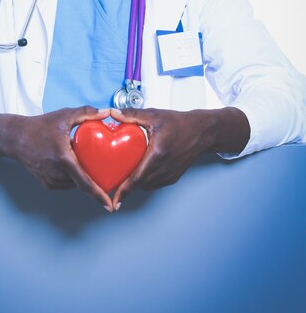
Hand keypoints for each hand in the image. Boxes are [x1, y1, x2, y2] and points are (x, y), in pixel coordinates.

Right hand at [0, 107, 113, 210]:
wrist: (16, 137)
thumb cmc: (40, 126)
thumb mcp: (64, 115)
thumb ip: (86, 112)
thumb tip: (106, 113)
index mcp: (63, 159)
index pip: (84, 182)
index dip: (98, 195)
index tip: (109, 205)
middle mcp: (56, 173)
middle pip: (81, 182)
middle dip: (94, 180)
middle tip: (105, 172)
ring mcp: (49, 180)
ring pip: (74, 184)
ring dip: (82, 178)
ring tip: (88, 165)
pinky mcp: (46, 183)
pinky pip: (65, 184)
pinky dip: (72, 178)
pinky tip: (73, 166)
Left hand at [110, 106, 249, 209]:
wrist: (202, 132)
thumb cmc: (179, 123)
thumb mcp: (154, 115)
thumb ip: (131, 114)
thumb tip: (113, 113)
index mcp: (158, 153)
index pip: (137, 177)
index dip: (124, 190)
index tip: (114, 199)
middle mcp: (164, 168)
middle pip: (140, 184)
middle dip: (125, 188)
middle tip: (111, 186)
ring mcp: (170, 174)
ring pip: (147, 186)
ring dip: (135, 185)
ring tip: (122, 180)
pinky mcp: (173, 177)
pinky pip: (155, 184)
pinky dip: (145, 182)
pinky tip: (138, 175)